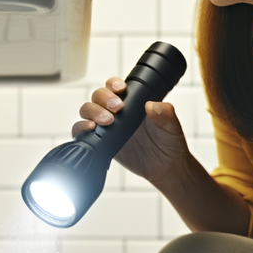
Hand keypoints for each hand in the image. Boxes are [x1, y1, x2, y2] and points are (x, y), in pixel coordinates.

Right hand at [74, 76, 190, 183]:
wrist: (165, 167)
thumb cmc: (169, 143)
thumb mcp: (172, 126)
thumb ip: (166, 114)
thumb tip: (152, 105)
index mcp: (131, 103)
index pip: (114, 87)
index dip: (112, 85)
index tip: (120, 89)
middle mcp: (116, 113)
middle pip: (97, 97)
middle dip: (102, 99)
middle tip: (116, 109)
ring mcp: (106, 128)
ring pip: (87, 112)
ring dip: (92, 113)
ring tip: (106, 122)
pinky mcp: (100, 144)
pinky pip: (82, 133)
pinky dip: (81, 129)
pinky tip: (90, 131)